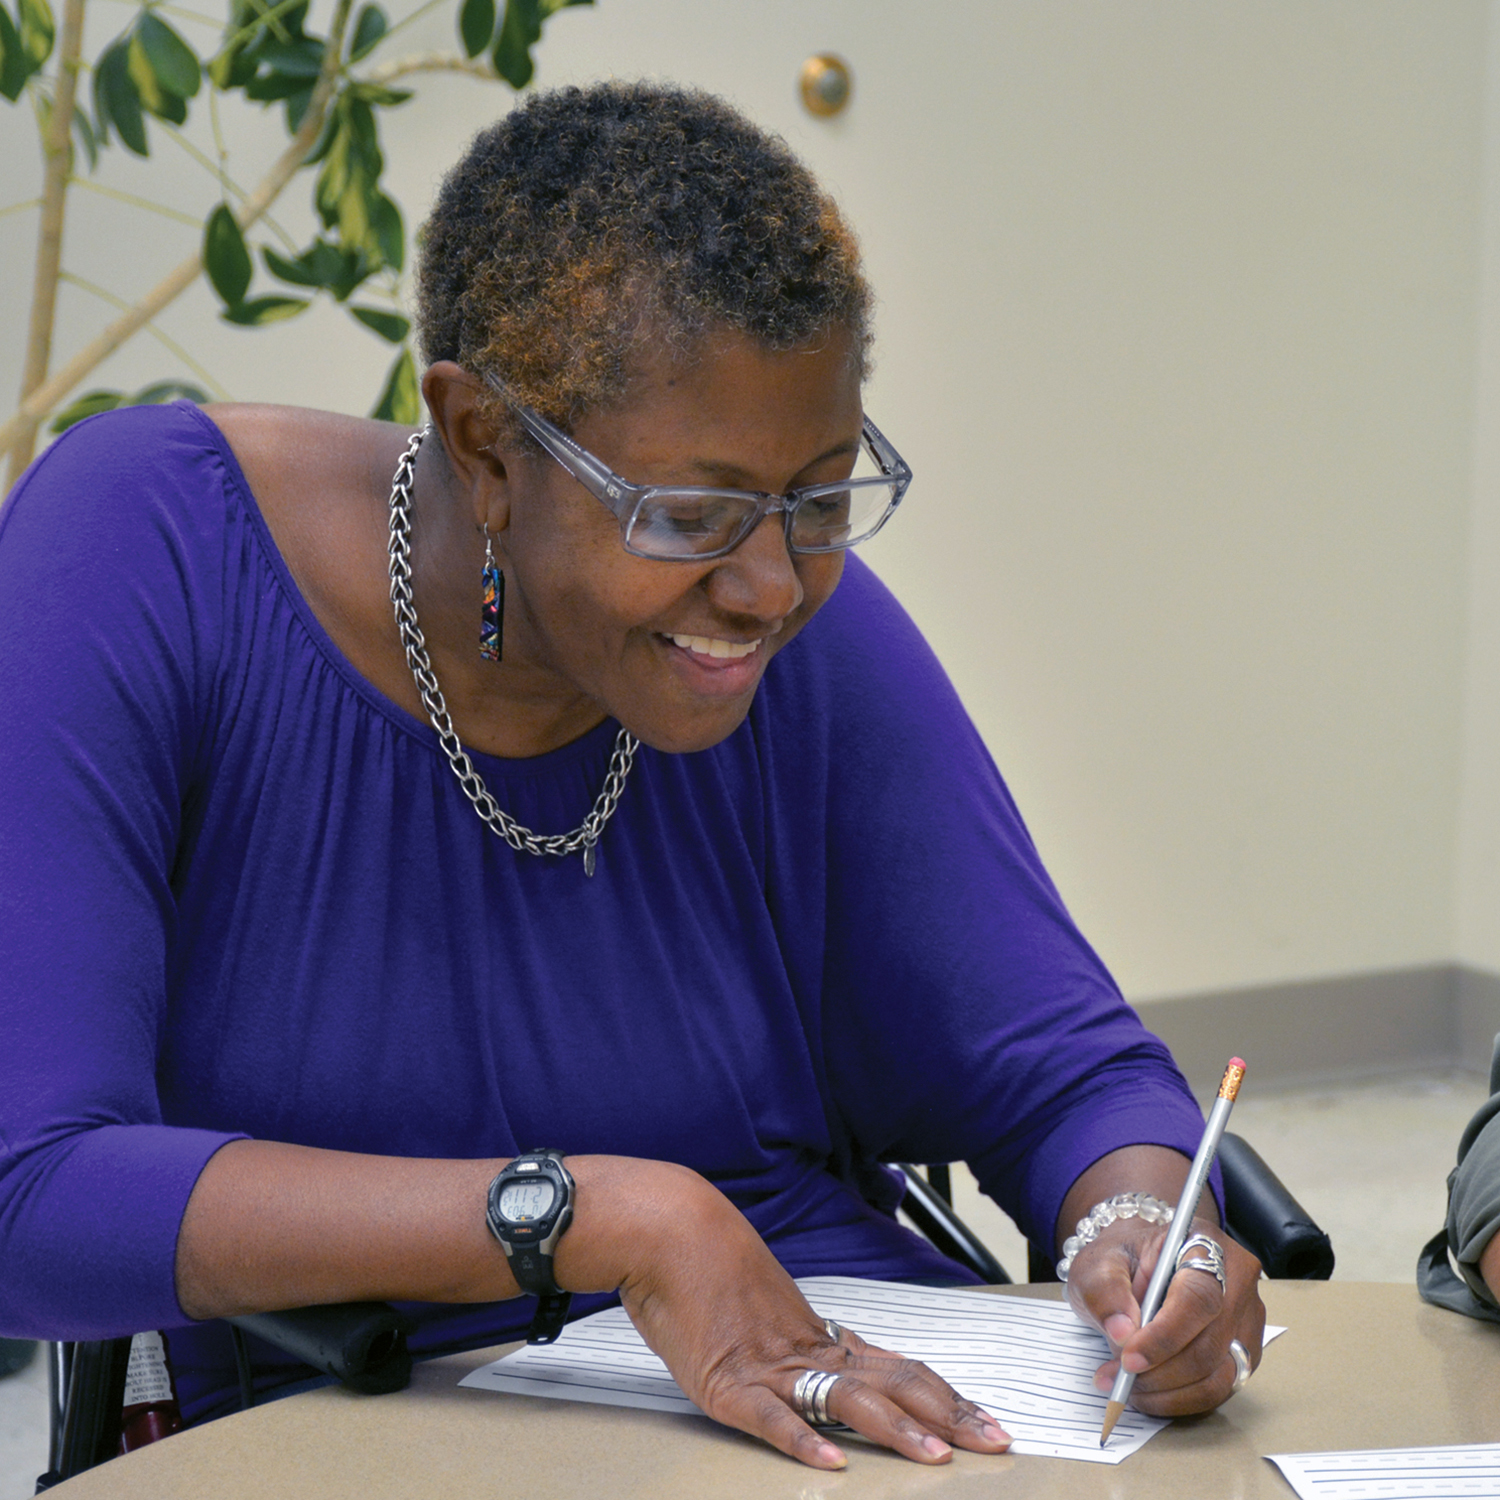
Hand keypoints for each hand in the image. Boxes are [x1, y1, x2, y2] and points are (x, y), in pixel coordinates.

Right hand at [614, 1166, 1011, 1469]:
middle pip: (893, 1381)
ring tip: (935, 1457)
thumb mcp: (763, 1304)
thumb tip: (817, 1360)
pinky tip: (832, 1463)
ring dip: (896, 1429)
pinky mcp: (728, 1383)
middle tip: (996, 1442)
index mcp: (819, 1335)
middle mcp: (807, 1350)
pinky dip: (803, 1442)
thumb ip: (793, 1337)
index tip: (986, 1418)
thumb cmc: (708, 1264)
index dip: (946, 1395)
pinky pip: (772, 1418)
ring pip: (846, 1399)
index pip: (898, 1367)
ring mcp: (771, 1368)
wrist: (669, 1228)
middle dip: (948, 1415)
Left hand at [1064, 1213, 1265, 1415]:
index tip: (1128, 1359)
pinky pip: (1218, 1390)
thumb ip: (1105, 1290)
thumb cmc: (1122, 1261)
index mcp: (1203, 1243)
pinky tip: (1147, 1392)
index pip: (1197, 1297)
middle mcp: (1237, 1281)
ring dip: (1167, 1391)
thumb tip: (1122, 1332)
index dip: (1164, 1335)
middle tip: (1117, 1378)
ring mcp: (1246, 1319)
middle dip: (1159, 1370)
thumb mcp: (1098, 1263)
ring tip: (1125, 1386)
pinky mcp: (1244, 1353)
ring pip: (1217, 1374)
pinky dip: (1179, 1399)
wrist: (1138, 1268)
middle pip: (1210, 1343)